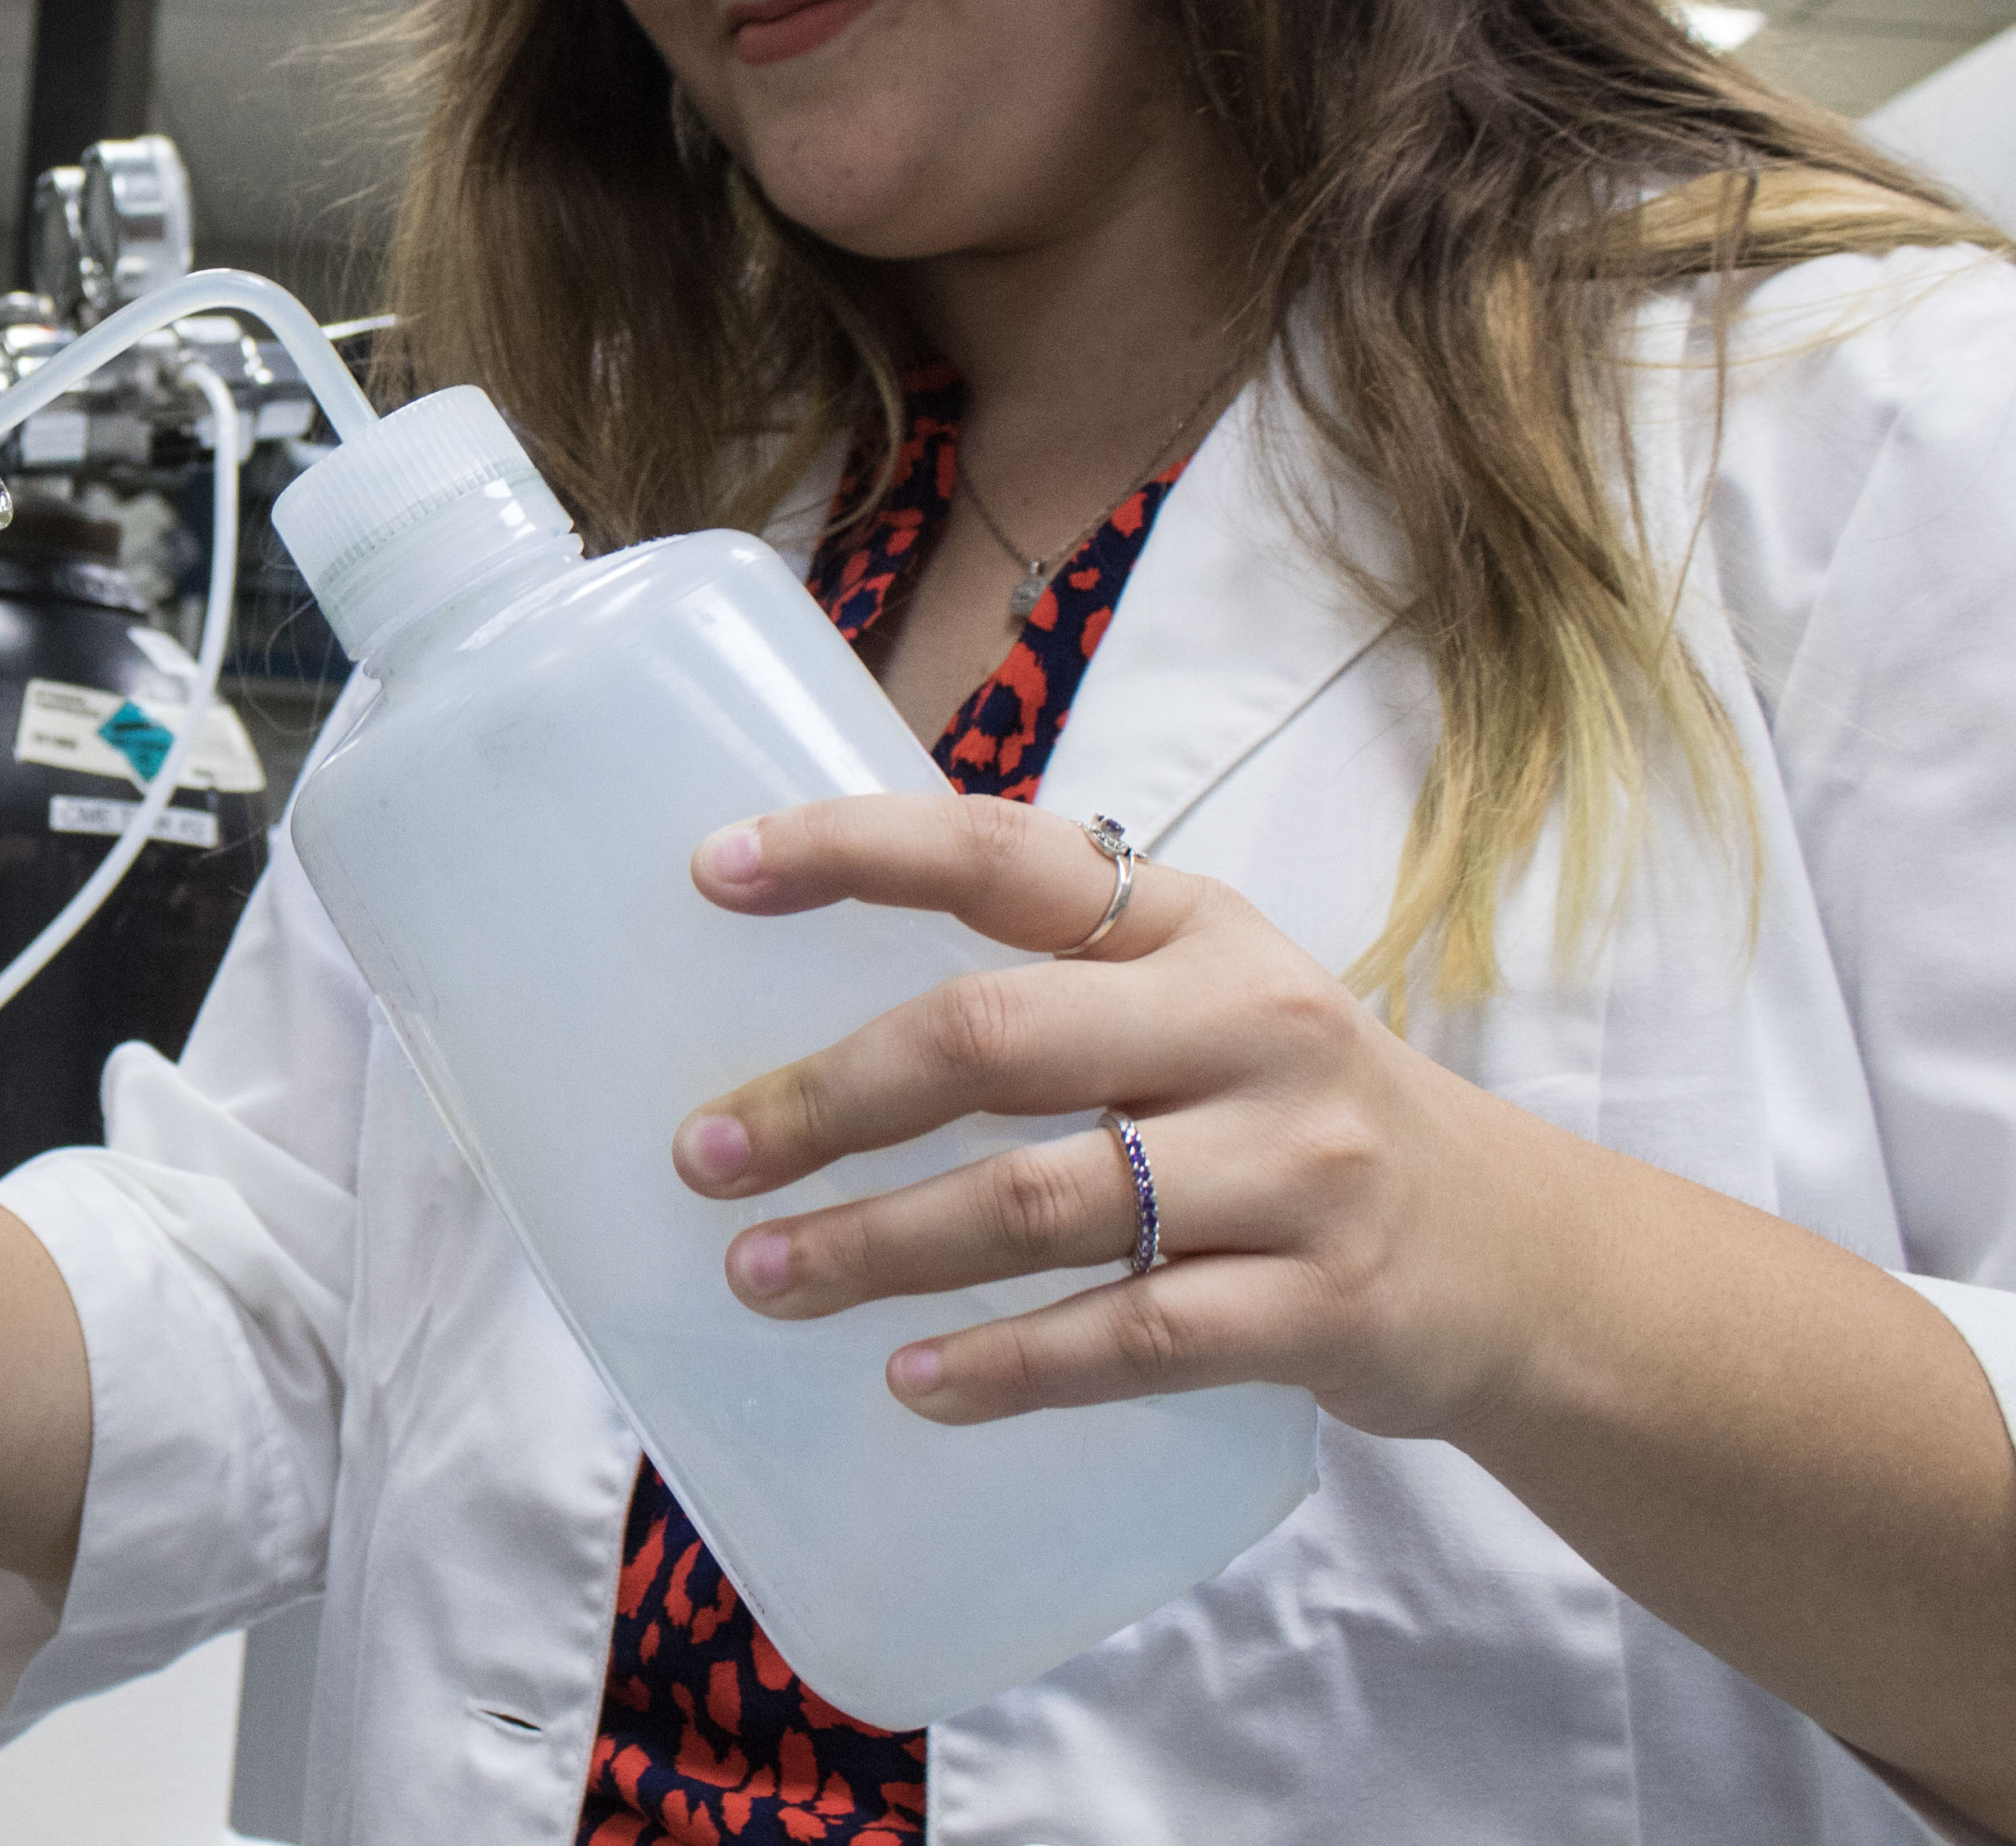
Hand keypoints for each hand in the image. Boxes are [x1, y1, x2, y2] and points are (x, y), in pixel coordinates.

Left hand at [670, 794, 1570, 1440]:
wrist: (1527, 1262)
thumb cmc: (1300, 1116)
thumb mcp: (1210, 1000)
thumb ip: (1056, 977)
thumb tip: (810, 987)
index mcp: (1198, 925)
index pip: (1003, 855)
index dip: (854, 849)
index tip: (716, 870)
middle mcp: (1250, 1026)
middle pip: (992, 1040)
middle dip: (826, 1099)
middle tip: (704, 1152)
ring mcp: (1296, 1168)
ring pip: (1038, 1202)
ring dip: (877, 1247)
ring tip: (762, 1275)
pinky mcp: (1323, 1308)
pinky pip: (1129, 1337)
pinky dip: (1005, 1365)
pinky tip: (911, 1383)